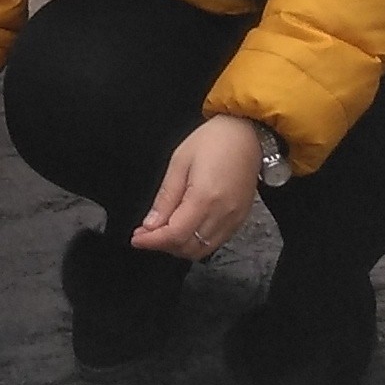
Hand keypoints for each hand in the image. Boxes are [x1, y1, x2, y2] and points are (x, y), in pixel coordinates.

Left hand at [135, 114, 263, 260]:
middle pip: (188, 247)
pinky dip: (197, 242)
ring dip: (180, 246)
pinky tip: (185, 229)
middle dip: (164, 245)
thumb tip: (151, 224)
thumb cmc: (214, 140)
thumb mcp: (179, 162)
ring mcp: (234, 219)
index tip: (137, 239)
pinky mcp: (240, 219)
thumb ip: (166, 197)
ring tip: (163, 232)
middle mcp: (222, 214)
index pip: (175, 234)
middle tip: (146, 234)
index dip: (152, 241)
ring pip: (203, 250)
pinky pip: (216, 242)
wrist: (247, 134)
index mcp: (205, 198)